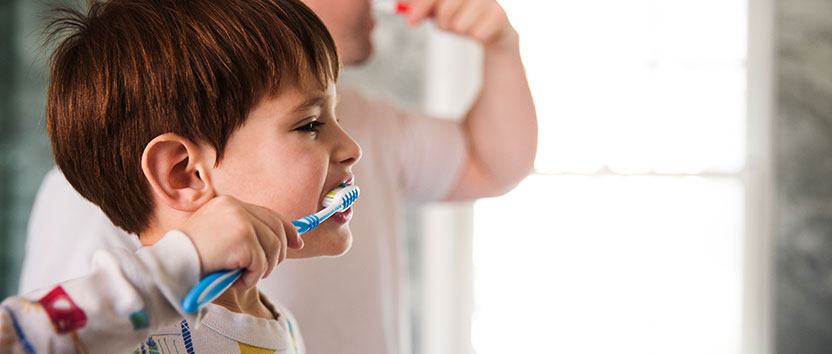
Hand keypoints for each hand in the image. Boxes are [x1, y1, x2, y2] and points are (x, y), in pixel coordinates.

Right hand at [180, 195, 302, 288]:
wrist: (169, 267)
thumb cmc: (189, 258)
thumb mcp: (217, 237)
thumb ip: (242, 234)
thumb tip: (277, 242)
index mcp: (229, 204)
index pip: (268, 214)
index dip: (286, 229)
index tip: (297, 242)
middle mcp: (236, 207)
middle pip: (276, 230)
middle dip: (279, 253)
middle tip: (267, 269)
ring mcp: (241, 222)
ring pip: (273, 249)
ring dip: (261, 270)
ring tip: (240, 276)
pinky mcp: (244, 239)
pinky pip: (262, 264)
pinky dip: (251, 278)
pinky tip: (233, 279)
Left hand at [406, 0, 518, 49]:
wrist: (494, 27)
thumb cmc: (462, 13)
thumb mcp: (438, 8)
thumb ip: (422, 8)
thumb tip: (408, 13)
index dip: (422, 6)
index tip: (411, 21)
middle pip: (445, 9)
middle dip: (442, 22)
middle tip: (446, 23)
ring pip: (459, 25)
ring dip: (459, 30)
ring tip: (466, 24)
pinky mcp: (500, 14)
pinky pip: (475, 35)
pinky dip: (474, 36)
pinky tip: (481, 29)